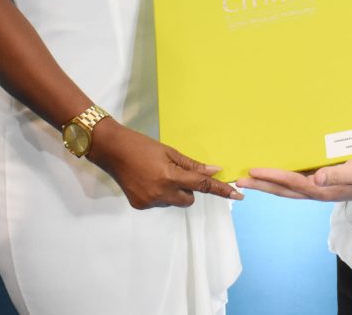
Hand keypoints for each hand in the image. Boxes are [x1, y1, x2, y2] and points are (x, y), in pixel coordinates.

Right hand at [89, 120, 242, 208]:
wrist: (112, 150)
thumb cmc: (142, 145)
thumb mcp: (169, 152)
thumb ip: (192, 165)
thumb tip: (214, 171)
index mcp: (170, 176)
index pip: (202, 185)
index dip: (220, 190)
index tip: (238, 196)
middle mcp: (161, 193)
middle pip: (189, 199)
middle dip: (188, 189)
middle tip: (176, 172)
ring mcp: (150, 202)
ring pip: (174, 201)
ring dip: (173, 191)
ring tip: (157, 174)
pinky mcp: (140, 206)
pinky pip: (160, 202)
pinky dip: (159, 193)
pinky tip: (147, 180)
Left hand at [236, 157, 351, 200]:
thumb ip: (338, 174)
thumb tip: (316, 179)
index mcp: (324, 189)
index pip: (292, 183)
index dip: (272, 177)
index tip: (253, 172)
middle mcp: (317, 191)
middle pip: (283, 190)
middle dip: (261, 184)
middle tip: (238, 180)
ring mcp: (319, 188)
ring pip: (287, 188)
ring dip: (267, 184)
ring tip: (249, 178)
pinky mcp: (322, 182)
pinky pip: (296, 182)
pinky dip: (281, 180)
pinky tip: (275, 173)